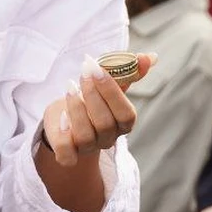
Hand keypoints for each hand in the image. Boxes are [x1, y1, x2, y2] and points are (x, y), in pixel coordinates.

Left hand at [40, 53, 156, 168]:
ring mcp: (88, 148)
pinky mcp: (68, 154)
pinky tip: (61, 116)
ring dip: (76, 109)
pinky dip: (63, 135)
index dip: (112, 92)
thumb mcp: (107, 84)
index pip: (126, 115)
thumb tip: (150, 57)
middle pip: (105, 124)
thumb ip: (128, 72)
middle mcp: (108, 138)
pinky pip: (67, 154)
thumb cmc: (90, 99)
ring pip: (85, 136)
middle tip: (83, 74)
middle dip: (92, 95)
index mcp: (122, 123)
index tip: (96, 69)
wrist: (64, 119)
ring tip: (70, 88)